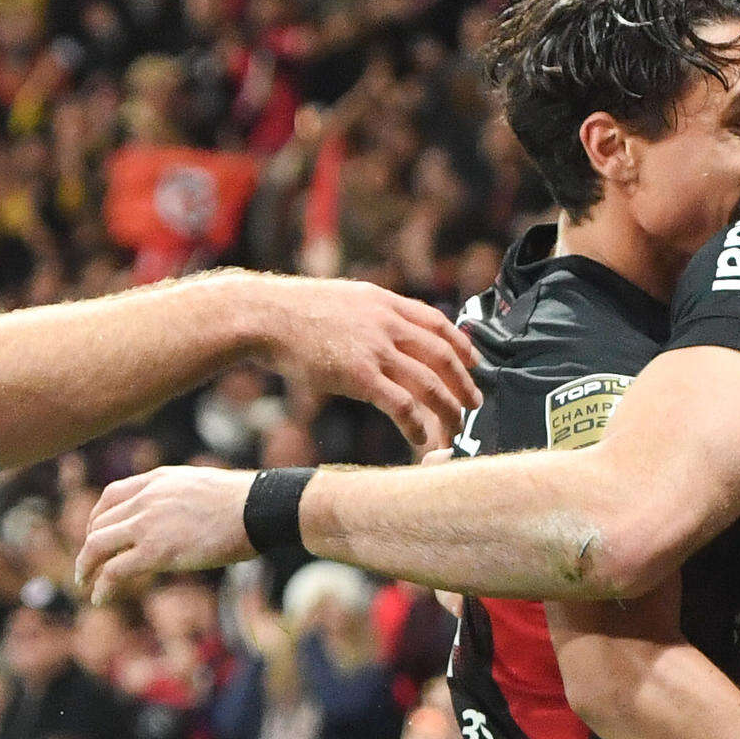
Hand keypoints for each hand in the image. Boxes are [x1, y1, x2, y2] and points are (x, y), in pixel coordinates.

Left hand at [78, 468, 257, 599]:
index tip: (97, 535)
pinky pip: (114, 570)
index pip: (111, 495)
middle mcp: (146, 498)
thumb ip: (182, 498)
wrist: (258, 507)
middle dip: (89, 547)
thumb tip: (185, 516)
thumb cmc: (244, 502)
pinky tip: (100, 599)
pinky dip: (102, 586)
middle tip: (88, 566)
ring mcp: (149, 524)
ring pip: (97, 545)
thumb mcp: (202, 487)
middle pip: (100, 522)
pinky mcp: (156, 551)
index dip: (97, 518)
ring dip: (86, 567)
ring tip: (84, 584)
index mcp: (158, 480)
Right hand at [246, 278, 479, 450]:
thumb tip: (383, 331)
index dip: (462, 344)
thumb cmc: (294, 312)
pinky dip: (417, 424)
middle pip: (443, 354)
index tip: (474, 362)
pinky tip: (418, 438)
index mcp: (384, 302)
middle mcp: (388, 323)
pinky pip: (403, 404)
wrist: (265, 316)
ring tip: (455, 428)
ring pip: (431, 383)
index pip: (438, 322)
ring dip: (449, 409)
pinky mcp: (360, 375)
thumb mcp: (343, 300)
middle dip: (465, 382)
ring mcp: (376, 349)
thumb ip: (369, 315)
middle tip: (474, 403)